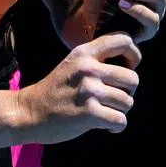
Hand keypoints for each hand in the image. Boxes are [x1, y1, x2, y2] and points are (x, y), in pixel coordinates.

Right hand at [17, 33, 140, 143]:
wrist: (31, 112)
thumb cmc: (57, 89)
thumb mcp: (73, 64)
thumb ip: (97, 59)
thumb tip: (132, 63)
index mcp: (84, 52)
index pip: (124, 39)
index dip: (134, 54)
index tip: (128, 68)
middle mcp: (88, 68)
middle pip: (132, 78)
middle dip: (128, 92)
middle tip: (113, 98)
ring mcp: (89, 91)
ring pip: (128, 102)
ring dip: (120, 111)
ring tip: (106, 111)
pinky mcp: (89, 113)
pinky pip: (121, 120)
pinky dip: (116, 126)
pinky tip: (105, 126)